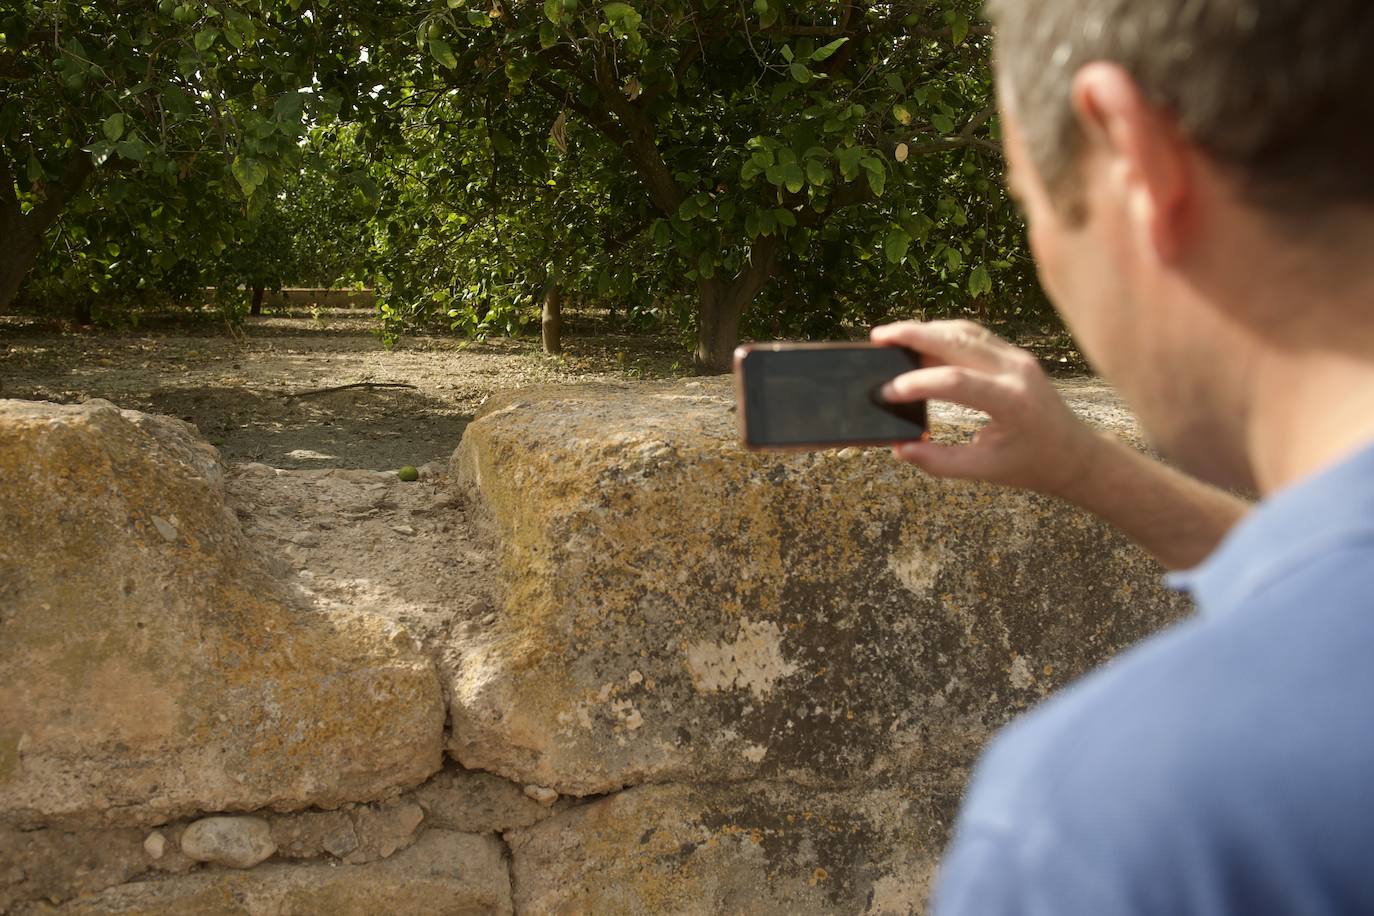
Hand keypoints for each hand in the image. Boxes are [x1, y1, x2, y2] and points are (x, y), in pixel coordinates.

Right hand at [870, 319, 1103, 497]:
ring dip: (927, 329)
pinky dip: (943, 334)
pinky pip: (974, 336)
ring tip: (891, 337)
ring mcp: (1017, 358)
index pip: (955, 381)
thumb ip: (939, 462)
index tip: (887, 393)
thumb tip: (900, 449)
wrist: (1074, 454)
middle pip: (958, 340)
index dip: (916, 383)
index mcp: (1011, 402)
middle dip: (915, 334)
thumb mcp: (984, 471)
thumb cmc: (1031, 465)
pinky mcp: (1014, 355)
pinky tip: (919, 341)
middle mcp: (1016, 371)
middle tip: (878, 337)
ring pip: (964, 331)